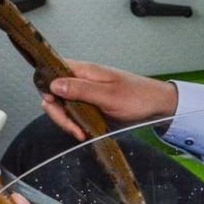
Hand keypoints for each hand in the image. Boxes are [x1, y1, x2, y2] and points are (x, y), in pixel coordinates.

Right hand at [43, 59, 178, 140]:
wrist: (156, 106)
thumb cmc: (136, 97)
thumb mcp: (108, 95)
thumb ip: (81, 89)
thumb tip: (54, 85)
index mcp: (84, 70)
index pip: (51, 71)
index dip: (46, 87)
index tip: (53, 105)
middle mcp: (81, 80)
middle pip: (53, 93)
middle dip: (58, 112)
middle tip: (72, 128)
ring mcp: (85, 93)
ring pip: (62, 105)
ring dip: (66, 121)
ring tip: (81, 133)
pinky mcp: (90, 106)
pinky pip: (73, 114)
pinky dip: (74, 124)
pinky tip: (83, 132)